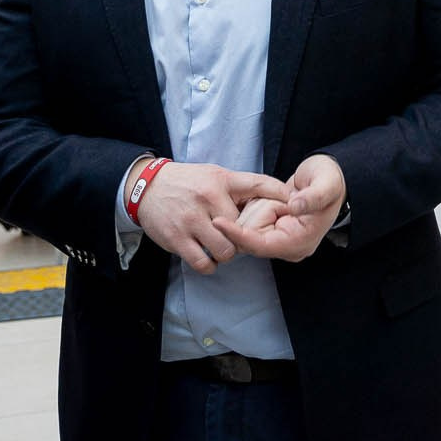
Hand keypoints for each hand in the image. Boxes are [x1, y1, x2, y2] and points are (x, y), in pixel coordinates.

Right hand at [135, 161, 289, 275]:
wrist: (147, 187)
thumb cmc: (188, 183)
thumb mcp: (215, 175)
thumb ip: (241, 187)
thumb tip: (277, 196)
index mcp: (220, 181)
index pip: (257, 185)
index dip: (279, 196)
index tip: (293, 204)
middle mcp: (207, 199)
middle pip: (243, 229)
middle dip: (245, 237)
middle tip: (240, 238)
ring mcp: (191, 220)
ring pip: (225, 250)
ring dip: (227, 254)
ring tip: (222, 247)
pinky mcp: (177, 239)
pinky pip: (203, 263)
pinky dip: (209, 264)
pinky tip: (208, 256)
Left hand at [215, 154, 344, 263]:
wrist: (329, 178)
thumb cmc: (330, 181)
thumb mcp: (326, 184)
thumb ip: (312, 197)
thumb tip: (295, 206)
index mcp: (301, 242)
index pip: (261, 245)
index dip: (238, 235)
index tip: (217, 222)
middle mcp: (289, 247)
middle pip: (250, 239)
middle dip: (252, 214)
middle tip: (276, 196)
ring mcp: (280, 241)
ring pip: (247, 231)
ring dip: (253, 209)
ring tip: (275, 196)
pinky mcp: (271, 232)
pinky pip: (249, 225)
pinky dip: (251, 209)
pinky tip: (264, 199)